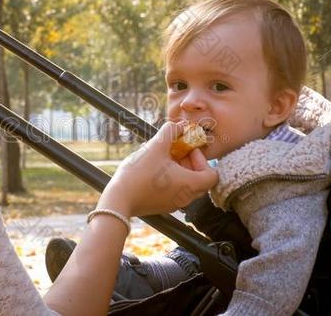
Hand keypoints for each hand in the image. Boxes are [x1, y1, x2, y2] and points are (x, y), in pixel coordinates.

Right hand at [97, 121, 217, 217]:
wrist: (118, 200)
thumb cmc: (139, 174)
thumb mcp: (155, 147)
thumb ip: (170, 131)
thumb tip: (178, 125)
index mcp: (190, 185)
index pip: (212, 175)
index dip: (203, 160)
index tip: (188, 151)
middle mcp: (186, 198)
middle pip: (200, 180)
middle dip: (190, 163)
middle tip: (176, 151)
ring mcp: (174, 204)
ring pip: (187, 185)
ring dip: (180, 170)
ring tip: (163, 158)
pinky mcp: (163, 206)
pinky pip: (175, 191)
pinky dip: (171, 179)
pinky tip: (154, 169)